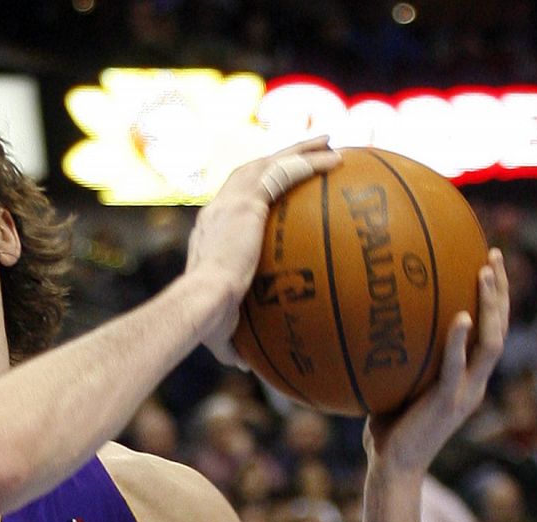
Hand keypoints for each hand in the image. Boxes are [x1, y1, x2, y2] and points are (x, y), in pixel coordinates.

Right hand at [186, 138, 342, 364]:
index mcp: (210, 232)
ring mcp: (230, 201)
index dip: (257, 190)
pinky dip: (309, 162)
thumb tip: (244, 365)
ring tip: (328, 140)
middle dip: (282, 156)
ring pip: (270, 161)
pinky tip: (337, 159)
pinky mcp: (247, 201)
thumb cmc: (205, 322)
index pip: (234, 201)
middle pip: (252, 170)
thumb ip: (233, 341)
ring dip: (300, 148)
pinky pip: (284, 172)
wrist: (199, 304)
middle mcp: (217, 209)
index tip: (278, 188)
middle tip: (310, 148)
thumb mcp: (221, 331)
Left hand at [366, 250, 508, 474]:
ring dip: (490, 306)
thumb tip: (370, 328)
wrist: (393, 470)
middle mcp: (474, 383)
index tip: (487, 266)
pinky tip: (461, 316)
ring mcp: (465, 393)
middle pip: (499, 329)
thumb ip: (397, 363)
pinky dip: (461, 341)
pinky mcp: (448, 404)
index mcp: (466, 380)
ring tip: (484, 273)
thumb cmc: (387, 432)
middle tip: (493, 255)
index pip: (489, 333)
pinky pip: (458, 367)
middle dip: (500, 291)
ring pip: (491, 343)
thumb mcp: (395, 390)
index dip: (493, 301)